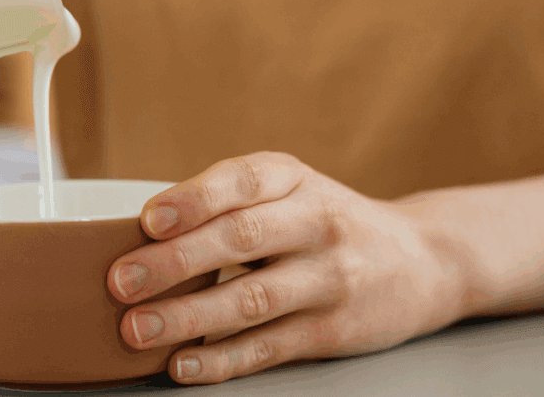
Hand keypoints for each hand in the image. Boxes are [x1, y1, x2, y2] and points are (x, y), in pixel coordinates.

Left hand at [108, 152, 468, 384]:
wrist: (423, 259)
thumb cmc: (326, 220)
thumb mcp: (289, 190)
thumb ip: (227, 203)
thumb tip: (140, 236)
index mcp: (292, 180)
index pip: (241, 182)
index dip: (193, 200)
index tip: (148, 220)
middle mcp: (315, 223)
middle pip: (240, 240)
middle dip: (174, 262)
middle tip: (120, 282)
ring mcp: (327, 278)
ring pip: (250, 299)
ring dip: (187, 317)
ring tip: (136, 329)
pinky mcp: (332, 330)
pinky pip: (268, 347)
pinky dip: (221, 359)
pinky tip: (182, 364)